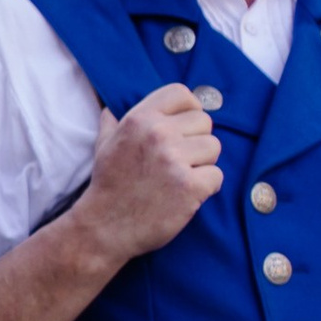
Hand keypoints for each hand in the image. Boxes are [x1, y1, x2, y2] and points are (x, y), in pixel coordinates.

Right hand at [72, 84, 222, 265]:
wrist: (104, 227)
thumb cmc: (108, 185)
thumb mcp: (104, 146)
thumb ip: (113, 123)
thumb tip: (111, 107)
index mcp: (138, 119)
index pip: (181, 94)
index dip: (188, 109)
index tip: (184, 126)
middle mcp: (157, 134)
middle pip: (204, 122)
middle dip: (195, 141)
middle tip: (177, 162)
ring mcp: (174, 160)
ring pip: (214, 148)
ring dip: (202, 164)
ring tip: (179, 178)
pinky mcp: (189, 187)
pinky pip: (216, 176)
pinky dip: (206, 187)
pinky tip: (185, 194)